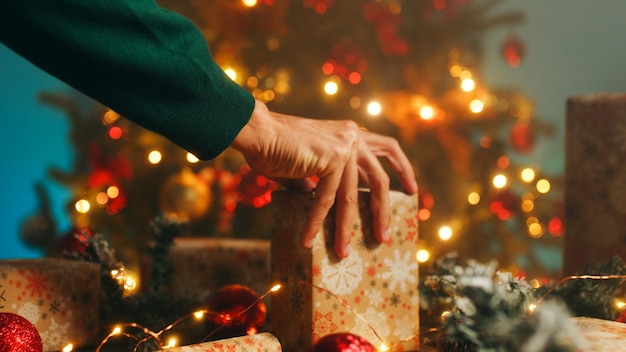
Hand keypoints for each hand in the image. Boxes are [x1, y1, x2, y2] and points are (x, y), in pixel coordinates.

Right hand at [232, 100, 416, 257]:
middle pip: (380, 179)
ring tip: (343, 251)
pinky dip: (317, 222)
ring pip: (353, 197)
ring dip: (348, 227)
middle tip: (384, 235)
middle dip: (383, 211)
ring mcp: (345, 146)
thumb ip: (323, 180)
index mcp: (351, 133)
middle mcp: (353, 137)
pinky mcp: (332, 158)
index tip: (411, 190)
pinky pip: (327, 199)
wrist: (257, 132)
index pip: (388, 148)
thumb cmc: (277, 147)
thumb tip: (327, 209)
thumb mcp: (310, 164)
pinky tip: (309, 238)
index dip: (403, 169)